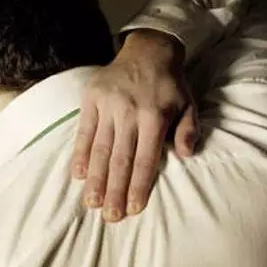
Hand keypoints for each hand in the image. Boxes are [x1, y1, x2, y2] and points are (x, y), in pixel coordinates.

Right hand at [71, 29, 197, 221]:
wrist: (148, 50)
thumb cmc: (170, 84)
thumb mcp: (188, 104)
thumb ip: (189, 129)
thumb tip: (186, 155)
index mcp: (155, 116)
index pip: (145, 158)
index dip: (139, 185)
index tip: (134, 209)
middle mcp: (129, 112)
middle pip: (120, 158)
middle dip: (115, 190)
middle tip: (110, 216)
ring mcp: (108, 105)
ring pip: (100, 148)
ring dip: (95, 178)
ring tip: (92, 202)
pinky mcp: (91, 98)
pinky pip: (84, 130)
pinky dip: (80, 153)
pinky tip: (77, 174)